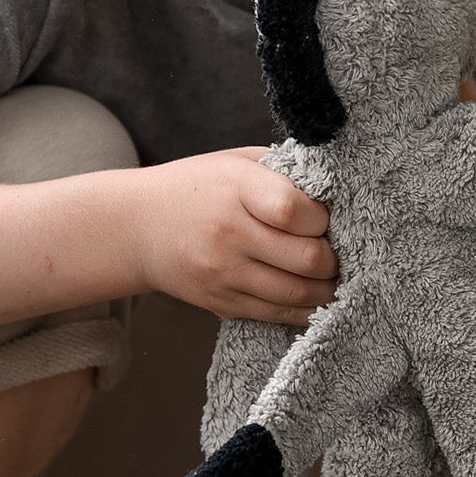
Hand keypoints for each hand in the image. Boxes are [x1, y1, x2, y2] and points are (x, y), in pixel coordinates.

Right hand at [131, 148, 336, 324]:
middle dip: (334, 258)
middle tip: (337, 252)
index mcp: (236, 188)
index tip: (324, 217)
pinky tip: (315, 297)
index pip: (296, 211)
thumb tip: (336, 192)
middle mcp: (229, 233)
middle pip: (307, 259)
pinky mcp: (222, 303)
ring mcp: (224, 273)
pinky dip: (306, 310)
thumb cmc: (197, 187)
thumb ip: (283, 171)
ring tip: (332, 277)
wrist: (138, 227)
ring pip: (299, 294)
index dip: (322, 218)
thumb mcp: (235, 162)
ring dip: (328, 289)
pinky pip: (277, 315)